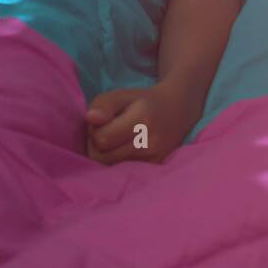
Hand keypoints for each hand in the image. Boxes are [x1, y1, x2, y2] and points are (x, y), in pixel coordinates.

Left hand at [84, 78, 205, 164]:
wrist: (178, 111)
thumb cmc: (143, 101)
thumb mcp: (122, 95)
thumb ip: (103, 104)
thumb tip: (90, 119)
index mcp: (142, 119)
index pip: (102, 139)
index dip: (95, 131)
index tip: (102, 122)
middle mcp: (151, 142)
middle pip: (103, 157)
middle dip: (98, 144)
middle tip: (107, 131)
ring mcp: (154, 158)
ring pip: (111, 167)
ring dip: (106, 154)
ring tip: (116, 139)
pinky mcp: (155, 168)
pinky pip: (123, 172)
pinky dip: (117, 162)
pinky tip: (124, 149)